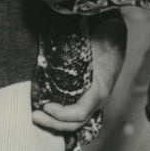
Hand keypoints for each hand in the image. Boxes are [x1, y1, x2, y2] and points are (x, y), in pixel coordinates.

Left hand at [32, 17, 125, 132]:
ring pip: (74, 122)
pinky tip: (44, 112)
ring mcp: (90, 100)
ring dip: (54, 123)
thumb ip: (91, 38)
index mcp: (99, 88)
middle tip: (34, 115)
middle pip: (75, 123)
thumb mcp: (100, 38)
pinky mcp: (84, 96)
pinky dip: (58, 116)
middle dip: (54, 123)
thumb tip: (73, 26)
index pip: (81, 111)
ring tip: (36, 116)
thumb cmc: (106, 38)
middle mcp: (95, 99)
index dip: (62, 113)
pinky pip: (72, 112)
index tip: (45, 105)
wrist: (115, 38)